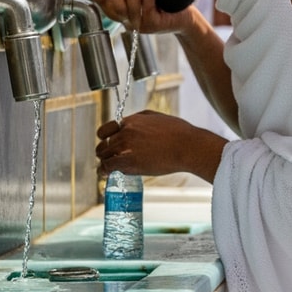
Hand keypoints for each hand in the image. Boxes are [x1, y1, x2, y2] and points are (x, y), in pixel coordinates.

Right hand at [86, 0, 196, 34]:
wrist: (184, 16)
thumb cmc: (163, 3)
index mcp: (126, 16)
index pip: (109, 9)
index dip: (101, 0)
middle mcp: (132, 22)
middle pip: (117, 9)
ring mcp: (143, 26)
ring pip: (131, 9)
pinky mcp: (155, 25)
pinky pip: (148, 9)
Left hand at [96, 110, 226, 178]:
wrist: (188, 146)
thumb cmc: (179, 133)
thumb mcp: (158, 117)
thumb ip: (140, 119)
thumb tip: (131, 122)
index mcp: (132, 121)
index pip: (106, 129)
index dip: (105, 138)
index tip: (108, 143)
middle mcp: (125, 132)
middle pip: (104, 144)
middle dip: (105, 152)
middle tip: (110, 158)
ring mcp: (126, 147)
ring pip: (104, 156)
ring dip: (105, 162)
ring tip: (108, 168)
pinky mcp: (129, 161)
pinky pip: (108, 166)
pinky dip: (104, 171)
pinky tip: (105, 174)